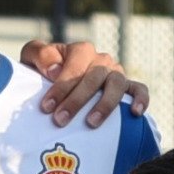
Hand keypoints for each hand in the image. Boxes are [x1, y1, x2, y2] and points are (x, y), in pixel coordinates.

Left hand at [16, 39, 149, 127]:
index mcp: (81, 51)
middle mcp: (101, 60)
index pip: (75, 64)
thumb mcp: (32, 59)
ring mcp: (116, 73)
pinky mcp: (128, 88)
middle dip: (76, 100)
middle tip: (60, 120)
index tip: (46, 107)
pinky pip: (140, 90)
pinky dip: (140, 99)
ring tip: (91, 123)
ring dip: (105, 104)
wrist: (55, 83)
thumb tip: (55, 71)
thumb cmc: (43, 73)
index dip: (61, 86)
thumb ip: (40, 55)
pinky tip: (134, 113)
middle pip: (94, 77)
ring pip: (117, 84)